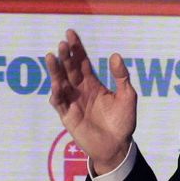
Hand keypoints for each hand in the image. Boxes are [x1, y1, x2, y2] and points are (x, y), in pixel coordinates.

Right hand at [45, 29, 135, 173]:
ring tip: (52, 57)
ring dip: (55, 70)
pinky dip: (57, 94)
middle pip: (70, 69)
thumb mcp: (127, 96)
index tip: (70, 34)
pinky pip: (59, 103)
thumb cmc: (122, 122)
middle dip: (66, 56)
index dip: (76, 48)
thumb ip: (121, 77)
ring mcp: (72, 102)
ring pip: (60, 82)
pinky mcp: (67, 116)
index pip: (82, 61)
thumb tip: (115, 55)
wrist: (116, 146)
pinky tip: (57, 86)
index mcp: (92, 83)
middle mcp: (80, 90)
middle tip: (63, 44)